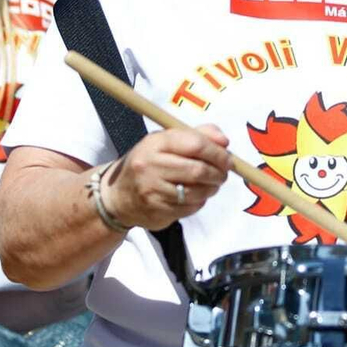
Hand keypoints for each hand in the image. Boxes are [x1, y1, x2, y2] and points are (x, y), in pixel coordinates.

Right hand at [102, 125, 229, 230]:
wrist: (118, 195)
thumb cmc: (149, 163)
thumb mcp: (165, 142)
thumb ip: (197, 135)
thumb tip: (224, 141)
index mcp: (154, 143)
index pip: (195, 144)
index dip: (217, 152)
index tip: (228, 158)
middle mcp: (150, 165)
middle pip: (198, 170)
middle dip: (218, 173)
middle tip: (223, 174)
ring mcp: (151, 190)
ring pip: (197, 191)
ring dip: (211, 189)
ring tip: (211, 185)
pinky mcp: (156, 211)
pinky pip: (190, 208)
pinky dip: (199, 202)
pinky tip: (195, 196)